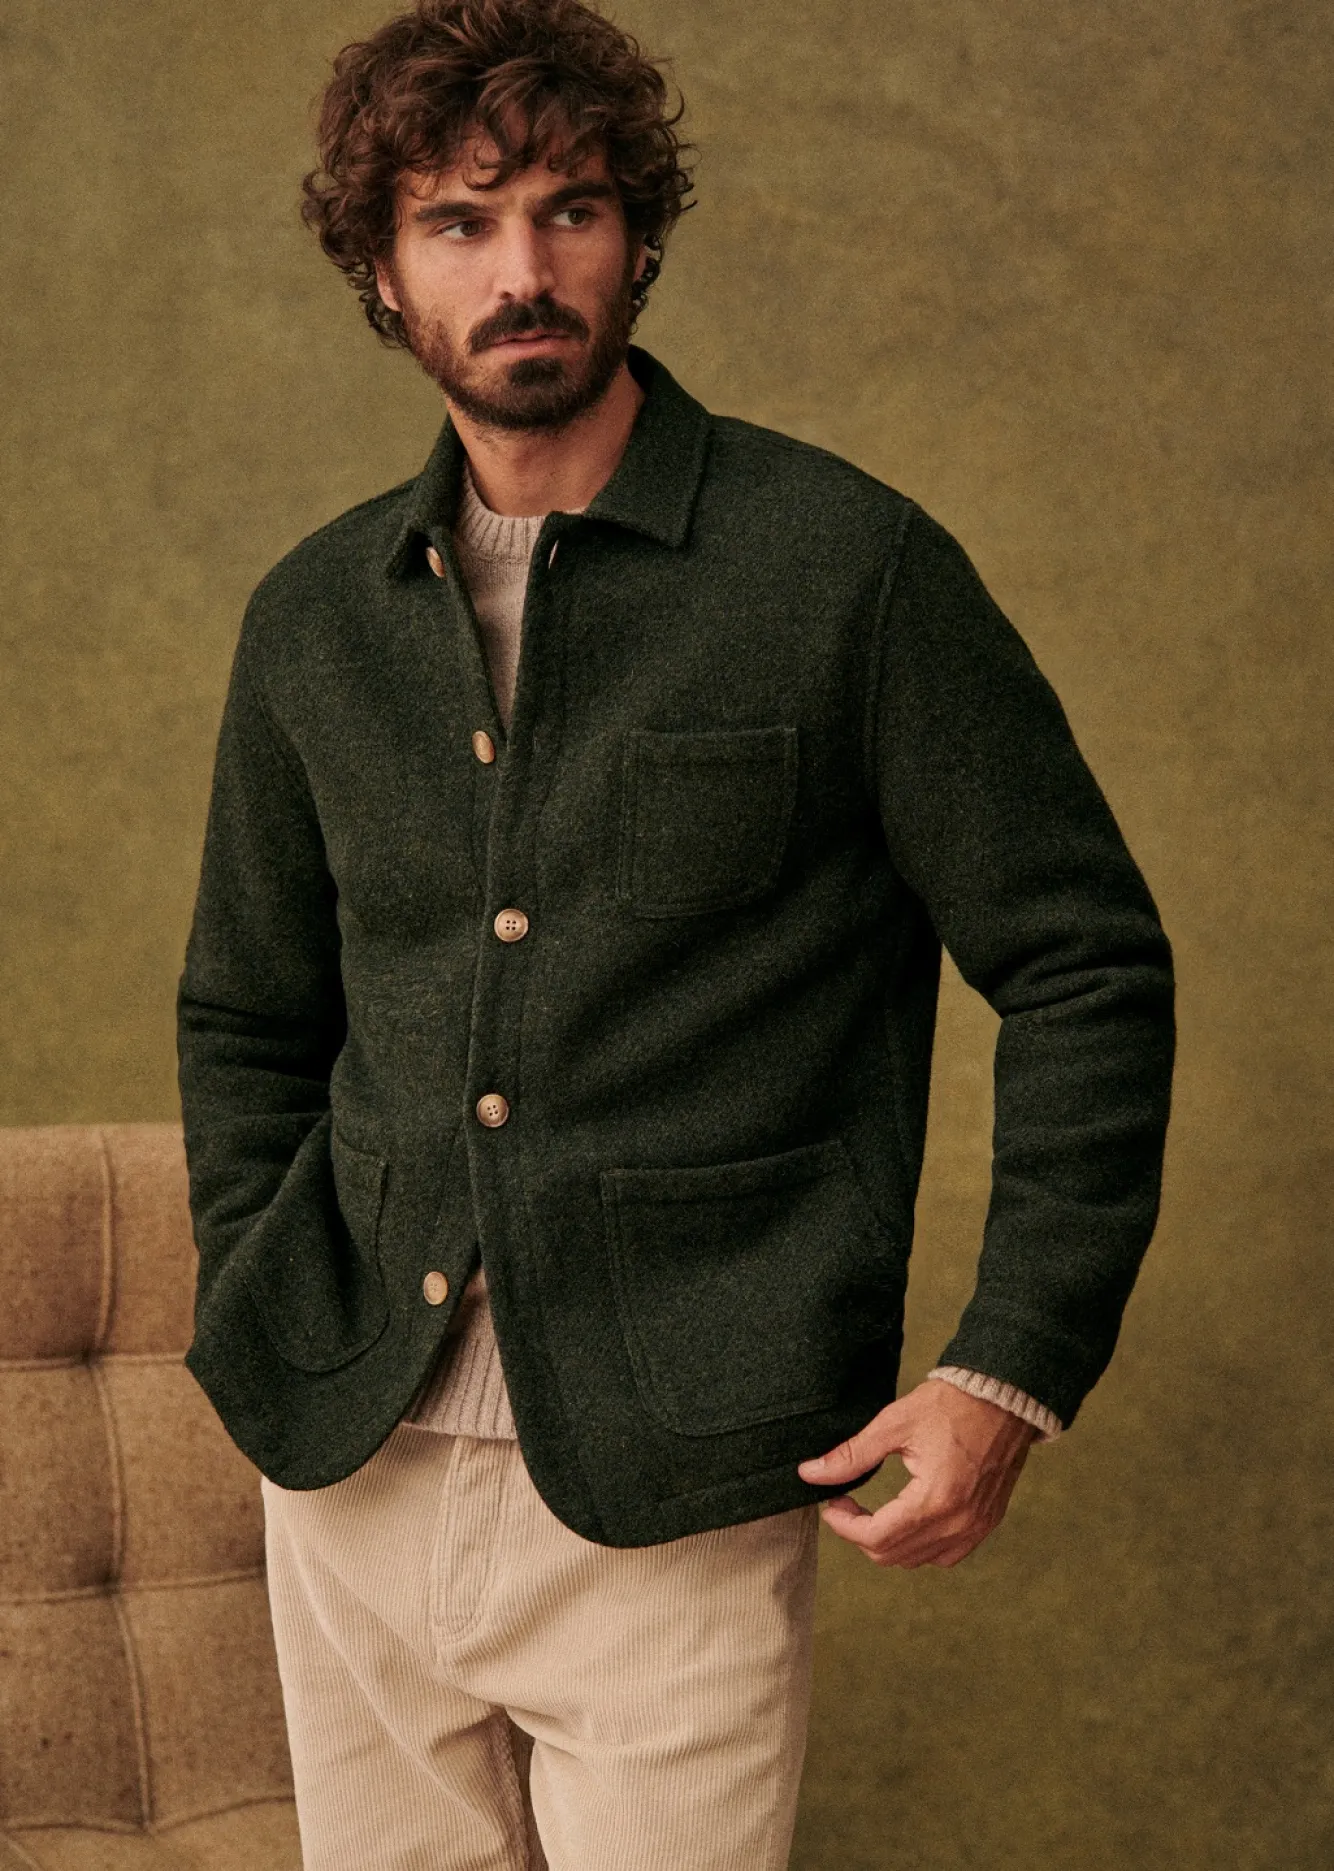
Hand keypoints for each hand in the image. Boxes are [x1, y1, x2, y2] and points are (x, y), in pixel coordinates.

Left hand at [797, 1378, 1037, 1567]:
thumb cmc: (950, 1404)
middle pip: (894, 1555)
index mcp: (935, 1500)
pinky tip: (908, 1520)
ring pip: (919, 1560)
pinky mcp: (987, 1522)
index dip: (844, 1526)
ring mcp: (977, 1526)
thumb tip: (810, 1473)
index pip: (876, 1538)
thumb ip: (852, 1455)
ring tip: (873, 1511)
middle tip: (847, 1504)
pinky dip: (921, 1546)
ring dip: (889, 1543)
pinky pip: (947, 1554)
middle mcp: (959, 1523)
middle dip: (861, 1534)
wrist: (1002, 1396)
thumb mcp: (894, 1424)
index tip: (830, 1504)